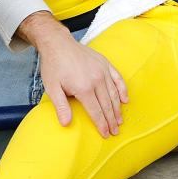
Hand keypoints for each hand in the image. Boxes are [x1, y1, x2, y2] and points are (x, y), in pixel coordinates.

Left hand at [19, 12, 127, 137]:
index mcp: (83, 88)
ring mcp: (102, 71)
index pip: (96, 111)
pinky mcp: (105, 63)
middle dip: (112, 120)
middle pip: (107, 105)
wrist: (58, 43)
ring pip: (114, 93)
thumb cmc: (53, 66)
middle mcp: (96, 80)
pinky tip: (125, 99)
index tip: (105, 135)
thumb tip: (66, 124)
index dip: (101, 124)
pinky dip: (123, 90)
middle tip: (115, 132)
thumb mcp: (52, 87)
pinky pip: (117, 78)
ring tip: (120, 120)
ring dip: (118, 108)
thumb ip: (61, 106)